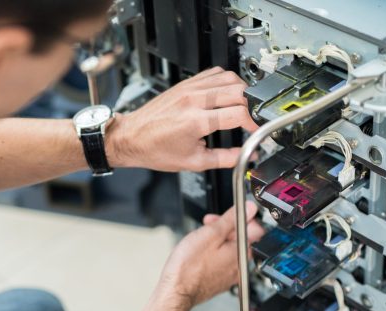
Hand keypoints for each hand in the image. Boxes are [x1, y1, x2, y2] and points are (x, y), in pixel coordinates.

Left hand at [106, 67, 257, 172]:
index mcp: (196, 121)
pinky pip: (214, 73)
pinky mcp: (185, 83)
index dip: (253, 123)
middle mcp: (194, 100)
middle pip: (239, 91)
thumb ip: (225, 159)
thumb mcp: (194, 163)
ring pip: (229, 77)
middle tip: (251, 119)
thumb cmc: (155, 150)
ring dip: (241, 91)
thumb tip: (246, 157)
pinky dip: (226, 81)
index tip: (254, 130)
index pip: (239, 113)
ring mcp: (189, 88)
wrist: (131, 138)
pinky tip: (226, 94)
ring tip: (242, 106)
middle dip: (252, 106)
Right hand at [159, 202, 264, 308]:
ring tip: (201, 239)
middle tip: (210, 224)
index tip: (229, 215)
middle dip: (226, 228)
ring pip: (230, 251)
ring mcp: (230, 276)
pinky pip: (222, 262)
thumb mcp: (210, 233)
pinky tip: (200, 253)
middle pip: (242, 240)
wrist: (175, 291)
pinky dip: (213, 254)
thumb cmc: (189, 266)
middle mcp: (240, 266)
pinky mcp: (219, 282)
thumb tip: (250, 209)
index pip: (256, 229)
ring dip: (218, 240)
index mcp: (242, 253)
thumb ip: (231, 219)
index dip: (242, 217)